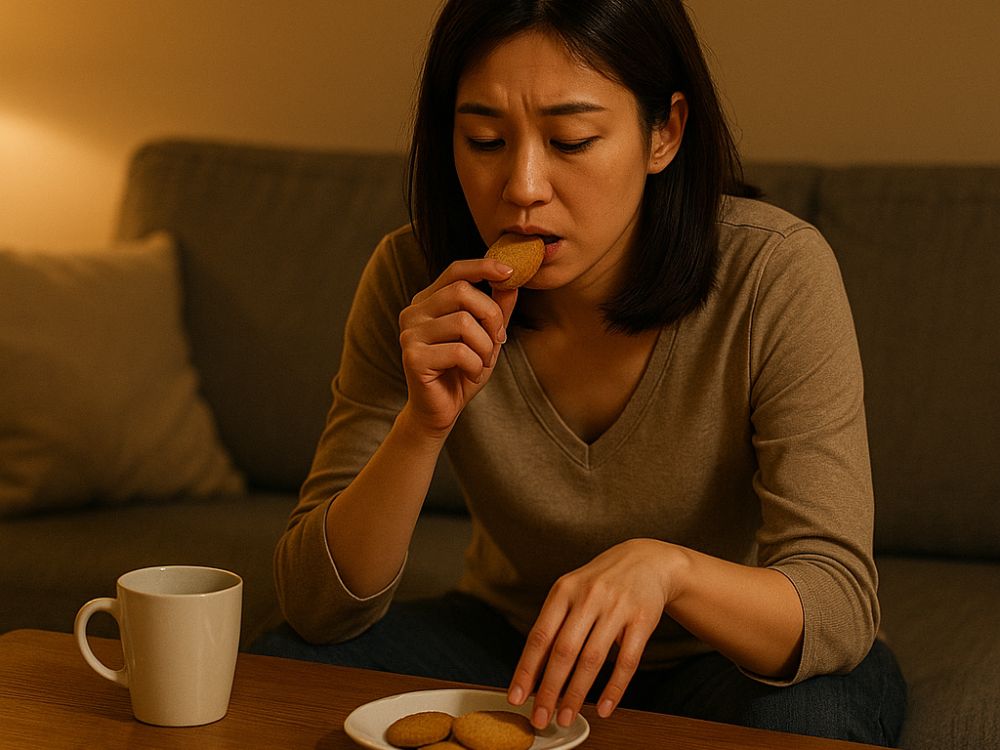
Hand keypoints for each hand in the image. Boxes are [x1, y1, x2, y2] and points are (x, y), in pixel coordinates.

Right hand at [397, 258, 516, 437]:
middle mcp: (414, 312)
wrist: (440, 411)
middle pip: (462, 293)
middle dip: (491, 316)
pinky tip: (470, 373)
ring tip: (481, 362)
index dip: (483, 267)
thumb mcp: (486, 337)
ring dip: (485, 346)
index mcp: (428, 301)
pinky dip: (475, 365)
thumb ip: (496, 310)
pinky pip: (459, 351)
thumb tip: (511, 281)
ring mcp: (410, 334)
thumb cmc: (461, 371)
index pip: (455, 271)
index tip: (509, 272)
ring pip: (464, 322)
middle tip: (498, 340)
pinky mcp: (412, 357)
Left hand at [507, 539, 682, 728]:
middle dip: (549, 690)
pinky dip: (614, 689)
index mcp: (564, 590)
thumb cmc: (600, 583)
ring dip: (577, 693)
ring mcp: (617, 608)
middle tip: (541, 718)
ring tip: (566, 717)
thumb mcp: (572, 592)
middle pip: (564, 651)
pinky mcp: (642, 620)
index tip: (516, 697)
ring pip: (592, 659)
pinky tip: (603, 707)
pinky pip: (627, 661)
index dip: (527, 670)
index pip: (540, 636)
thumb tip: (533, 673)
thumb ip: (554, 626)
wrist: (646, 560)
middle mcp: (589, 597)